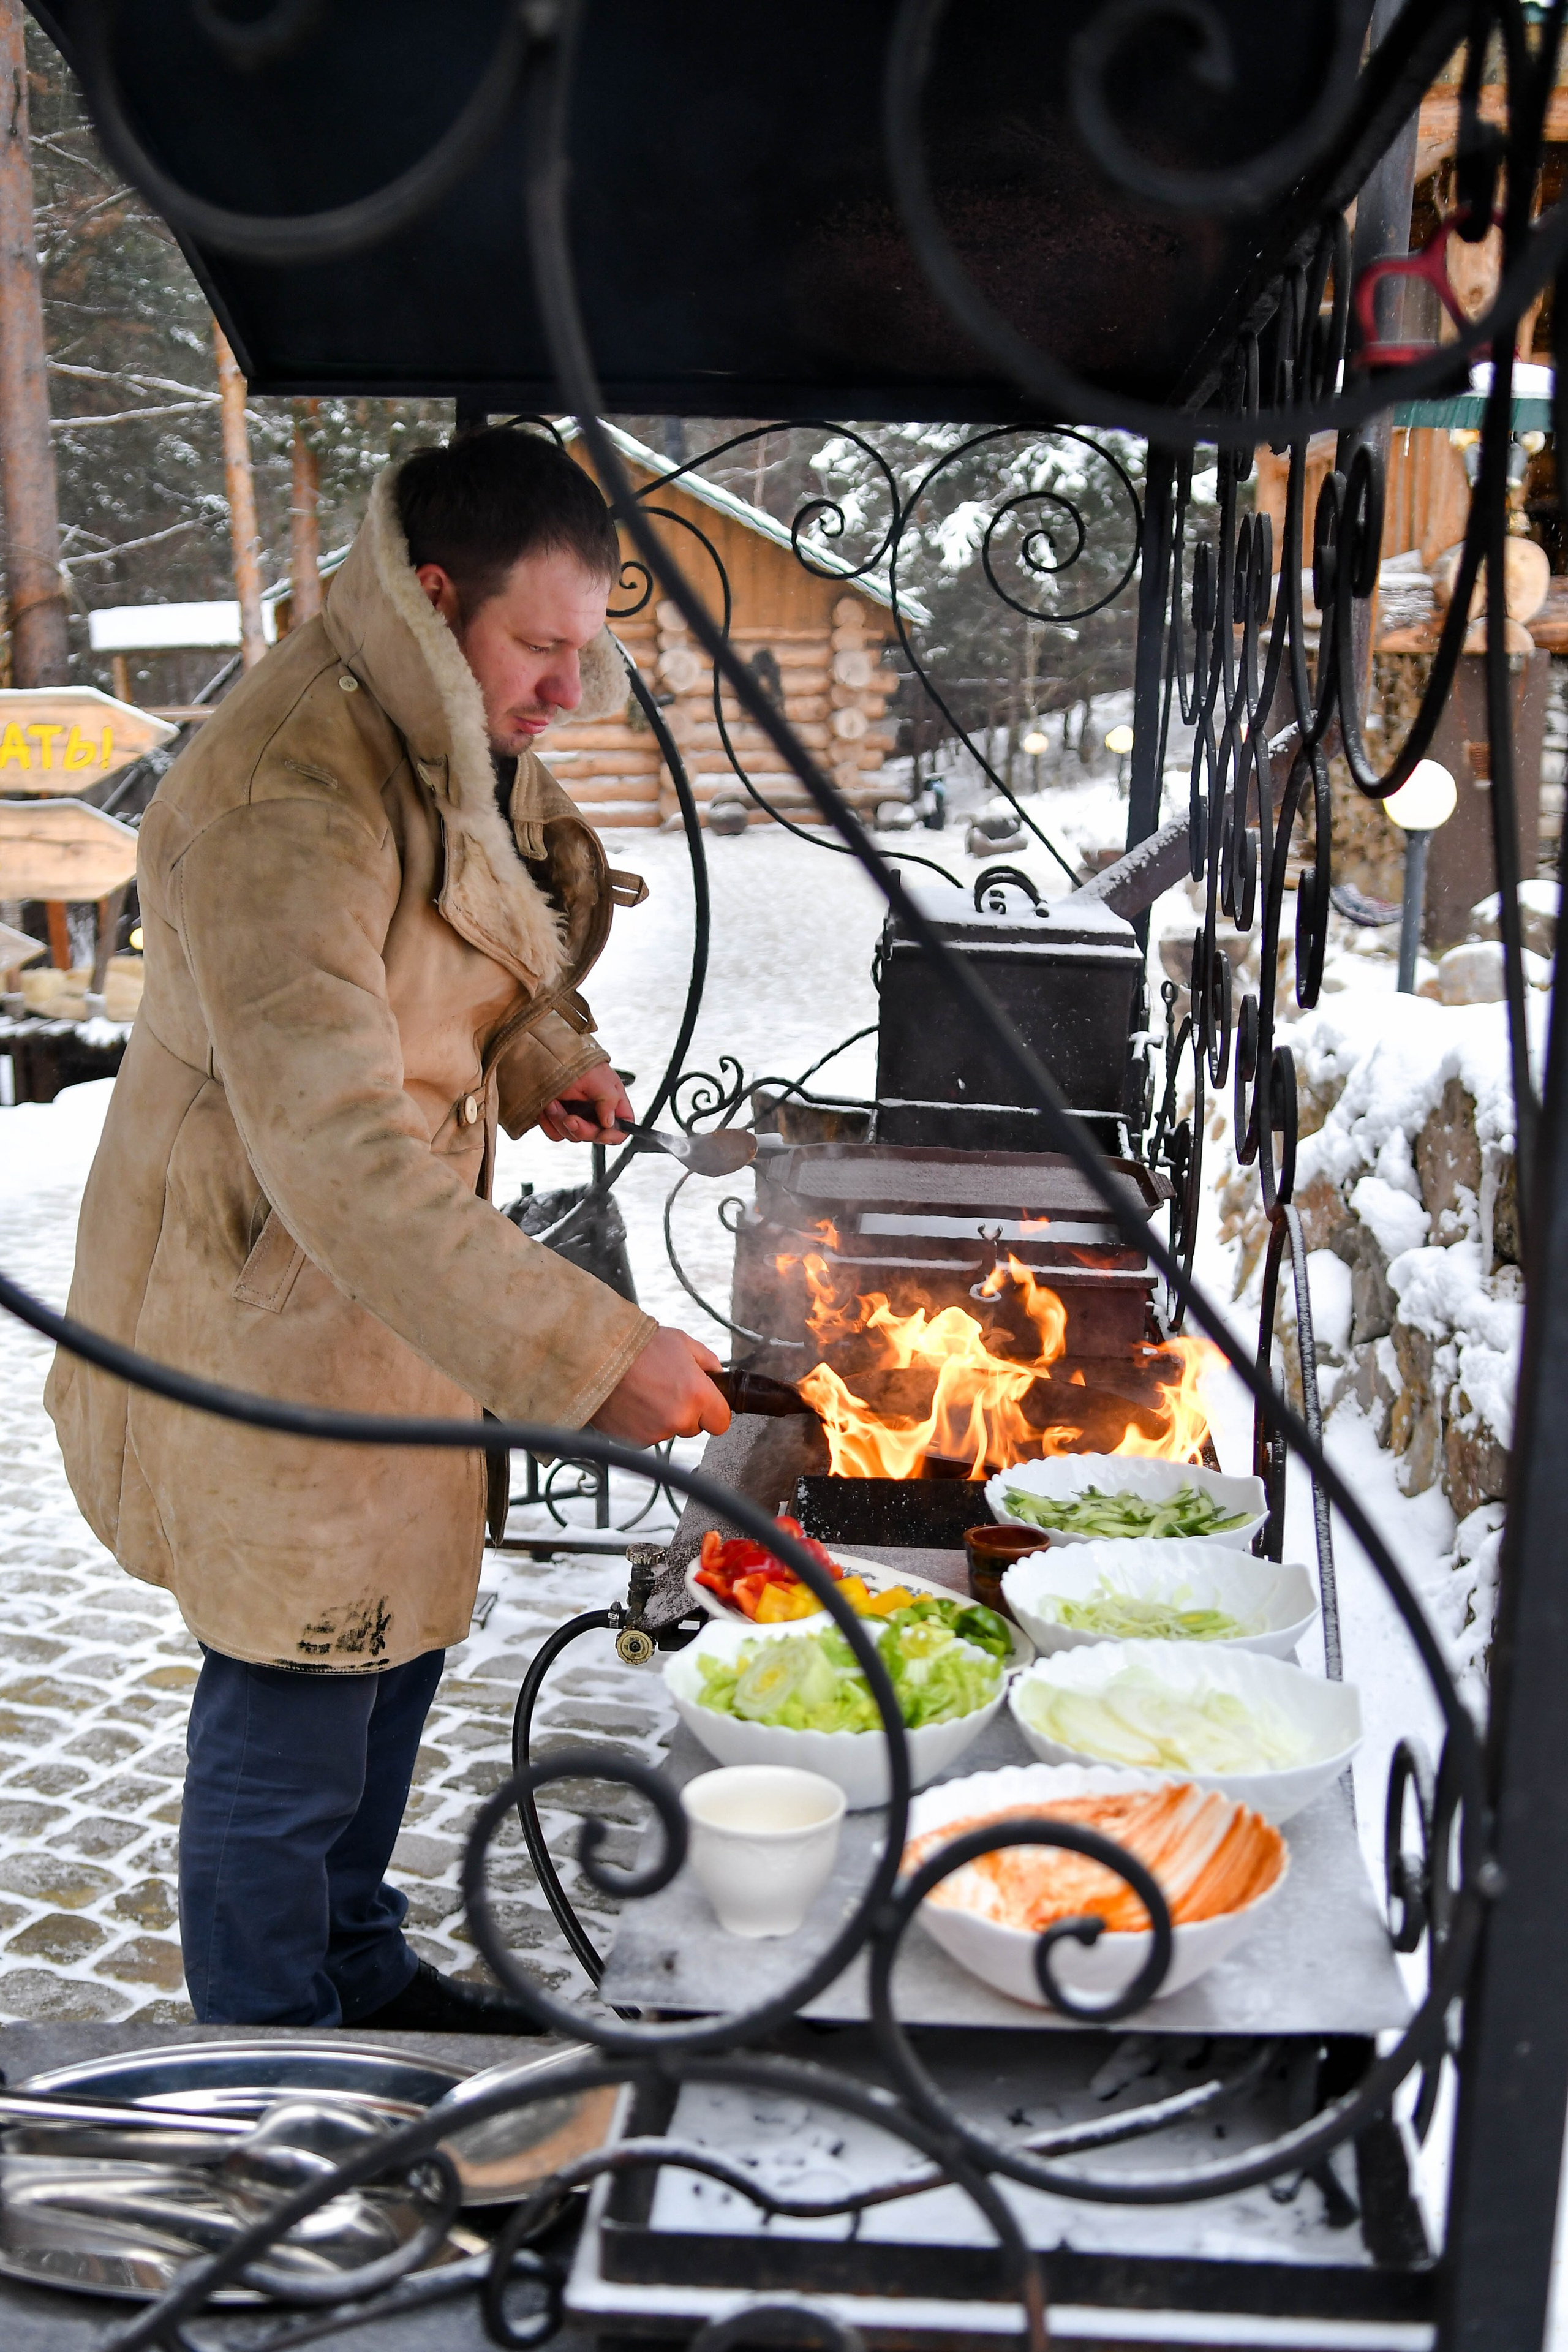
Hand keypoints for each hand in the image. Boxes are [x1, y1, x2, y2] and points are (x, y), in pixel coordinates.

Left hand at [540, 1063, 633, 1143]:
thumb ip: (609, 1100)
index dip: (615, 1135)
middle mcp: (595, 1111)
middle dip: (581, 1128)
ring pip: (573, 1135)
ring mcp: (576, 1116)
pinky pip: (556, 1134)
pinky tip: (547, 1107)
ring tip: (554, 1103)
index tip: (602, 1134)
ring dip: (560, 1122)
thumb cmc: (576, 1059)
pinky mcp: (558, 1119)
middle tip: (570, 1117)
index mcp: (612, 1101)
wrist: (547, 1053)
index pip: (623, 1127)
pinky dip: (549, 1124)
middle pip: (595, 1135)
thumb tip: (610, 1123)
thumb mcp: (598, 1077)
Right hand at [590, 1327, 730, 1445]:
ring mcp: (656, 1433)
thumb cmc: (637, 1347)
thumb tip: (716, 1374)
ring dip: (662, 1417)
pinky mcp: (635, 1441)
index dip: (714, 1411)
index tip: (706, 1404)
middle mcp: (679, 1419)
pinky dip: (642, 1424)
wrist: (596, 1358)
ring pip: (670, 1431)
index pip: (721, 1422)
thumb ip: (707, 1361)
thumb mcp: (682, 1342)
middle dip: (686, 1411)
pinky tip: (633, 1402)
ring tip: (645, 1392)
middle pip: (695, 1427)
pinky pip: (648, 1436)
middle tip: (667, 1389)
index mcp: (696, 1395)